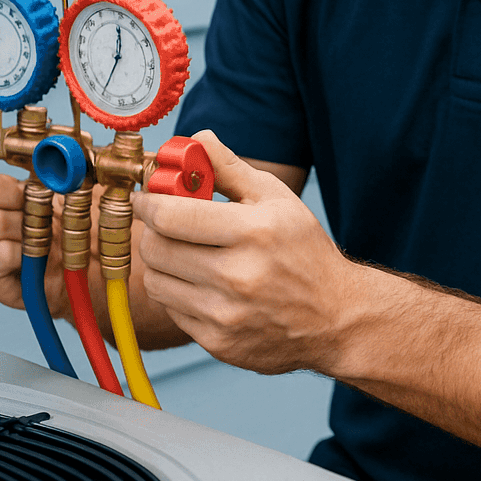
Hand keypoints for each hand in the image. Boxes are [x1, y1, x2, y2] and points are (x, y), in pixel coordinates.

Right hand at [0, 172, 69, 318]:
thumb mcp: (46, 186)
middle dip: (17, 196)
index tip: (16, 186)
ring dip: (23, 225)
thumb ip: (34, 165)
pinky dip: (22, 252)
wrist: (67, 262)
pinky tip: (30, 256)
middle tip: (38, 207)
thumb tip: (40, 150)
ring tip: (37, 233)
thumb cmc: (51, 220)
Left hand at [132, 131, 358, 374]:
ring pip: (155, 281)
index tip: (145, 198)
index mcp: (254, 232)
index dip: (148, 203)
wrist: (335, 318)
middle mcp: (239, 276)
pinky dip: (177, 292)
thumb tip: (196, 138)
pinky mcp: (218, 342)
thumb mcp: (277, 199)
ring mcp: (226, 314)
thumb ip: (231, 167)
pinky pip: (171, 309)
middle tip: (163, 223)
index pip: (171, 216)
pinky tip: (200, 283)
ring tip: (183, 252)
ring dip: (161, 262)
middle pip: (156, 248)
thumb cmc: (305, 251)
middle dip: (152, 230)